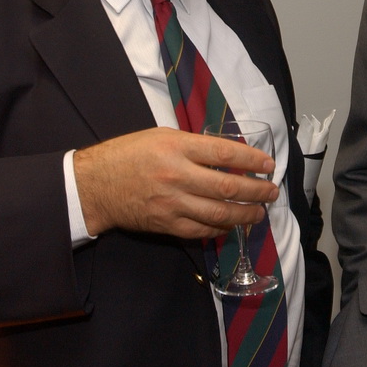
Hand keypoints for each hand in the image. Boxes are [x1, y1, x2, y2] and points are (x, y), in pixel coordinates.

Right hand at [73, 127, 278, 238]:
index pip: (225, 154)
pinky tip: (231, 224)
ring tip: (259, 212)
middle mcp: (178, 176)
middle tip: (271, 192)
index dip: (252, 161)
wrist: (95, 184)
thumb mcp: (161, 136)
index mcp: (177, 147)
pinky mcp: (167, 225)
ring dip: (245, 214)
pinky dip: (221, 228)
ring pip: (219, 214)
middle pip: (228, 187)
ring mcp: (172, 204)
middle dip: (256, 191)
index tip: (268, 165)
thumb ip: (194, 145)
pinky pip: (201, 230)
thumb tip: (227, 155)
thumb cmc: (128, 154)